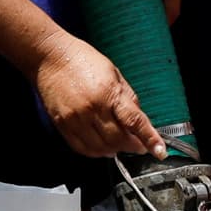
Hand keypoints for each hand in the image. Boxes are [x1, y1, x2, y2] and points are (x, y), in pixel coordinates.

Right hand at [35, 37, 163, 159]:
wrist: (51, 57)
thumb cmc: (83, 61)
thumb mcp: (114, 74)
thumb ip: (128, 99)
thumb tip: (138, 121)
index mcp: (109, 92)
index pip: (134, 121)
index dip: (149, 139)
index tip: (159, 151)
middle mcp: (92, 108)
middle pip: (118, 140)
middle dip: (132, 146)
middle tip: (138, 145)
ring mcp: (75, 118)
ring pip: (100, 148)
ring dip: (114, 150)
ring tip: (119, 144)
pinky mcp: (62, 125)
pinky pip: (82, 148)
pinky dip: (96, 152)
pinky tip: (102, 146)